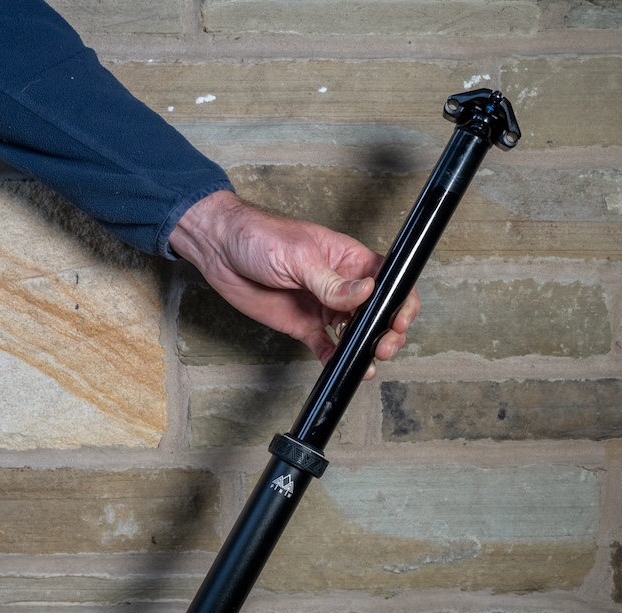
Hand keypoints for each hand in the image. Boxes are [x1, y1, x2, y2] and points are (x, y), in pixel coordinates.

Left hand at [169, 190, 417, 376]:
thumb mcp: (298, 256)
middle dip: (387, 331)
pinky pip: (326, 346)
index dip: (401, 300)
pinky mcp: (303, 325)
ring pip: (356, 332)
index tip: (399, 320)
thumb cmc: (258, 236)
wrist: (219, 250)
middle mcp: (341, 284)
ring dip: (366, 347)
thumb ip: (332, 281)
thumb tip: (366, 293)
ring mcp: (323, 306)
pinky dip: (336, 358)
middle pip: (378, 311)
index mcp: (348, 258)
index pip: (388, 279)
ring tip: (368, 361)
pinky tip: (341, 367)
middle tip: (383, 347)